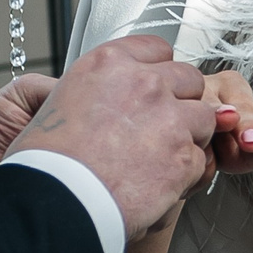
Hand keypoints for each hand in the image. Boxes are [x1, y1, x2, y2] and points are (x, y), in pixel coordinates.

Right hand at [12, 36, 219, 239]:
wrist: (55, 203)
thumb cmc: (48, 163)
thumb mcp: (60, 103)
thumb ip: (103, 93)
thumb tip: (120, 104)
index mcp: (109, 64)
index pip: (157, 50)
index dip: (158, 73)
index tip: (153, 90)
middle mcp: (144, 84)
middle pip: (188, 80)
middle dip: (180, 102)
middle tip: (158, 129)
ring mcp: (170, 119)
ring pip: (204, 118)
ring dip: (189, 137)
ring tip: (159, 160)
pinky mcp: (184, 157)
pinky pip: (202, 160)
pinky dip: (187, 174)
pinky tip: (160, 185)